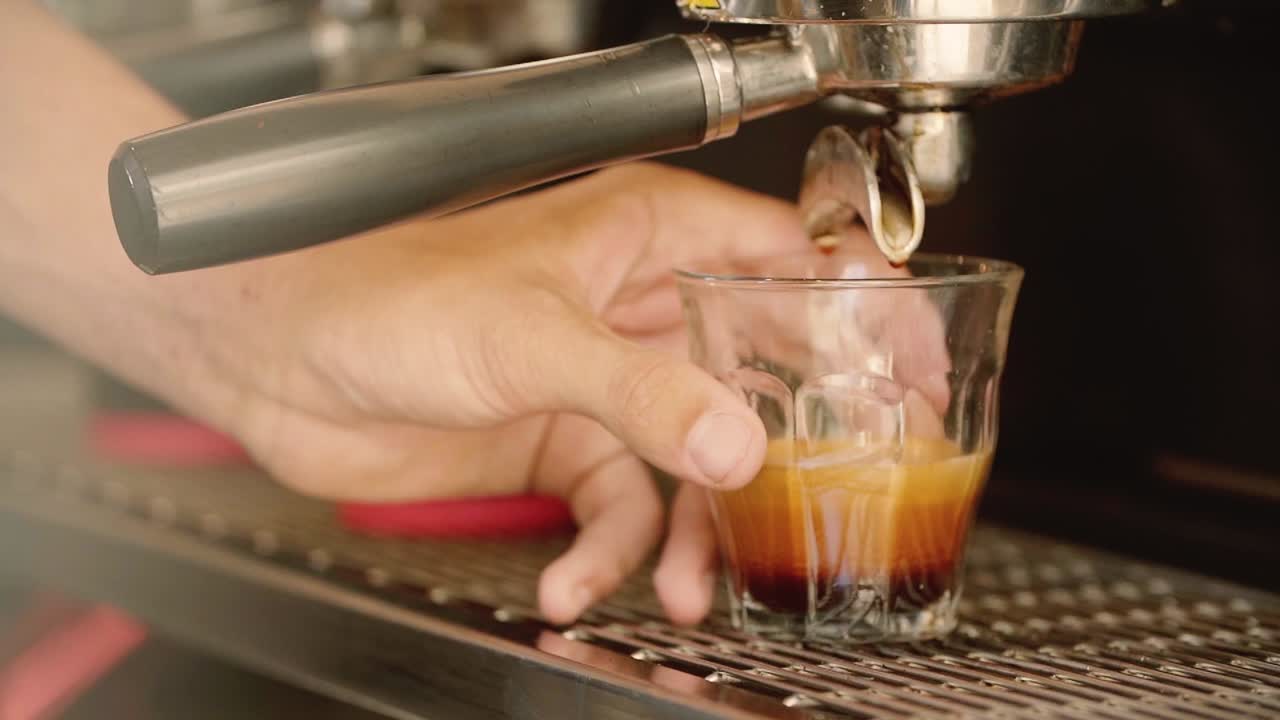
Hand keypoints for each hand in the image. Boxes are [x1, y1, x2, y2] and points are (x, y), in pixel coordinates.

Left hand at [182, 163, 810, 623]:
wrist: (283, 356)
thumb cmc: (386, 292)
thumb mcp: (532, 334)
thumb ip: (642, 393)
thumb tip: (737, 445)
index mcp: (647, 237)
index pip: (789, 258)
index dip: (860, 308)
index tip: (913, 368)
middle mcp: (635, 307)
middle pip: (757, 375)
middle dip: (795, 448)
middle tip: (840, 504)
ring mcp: (603, 382)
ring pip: (692, 462)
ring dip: (694, 535)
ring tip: (690, 590)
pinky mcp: (560, 444)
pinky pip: (616, 510)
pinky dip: (604, 557)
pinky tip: (575, 583)